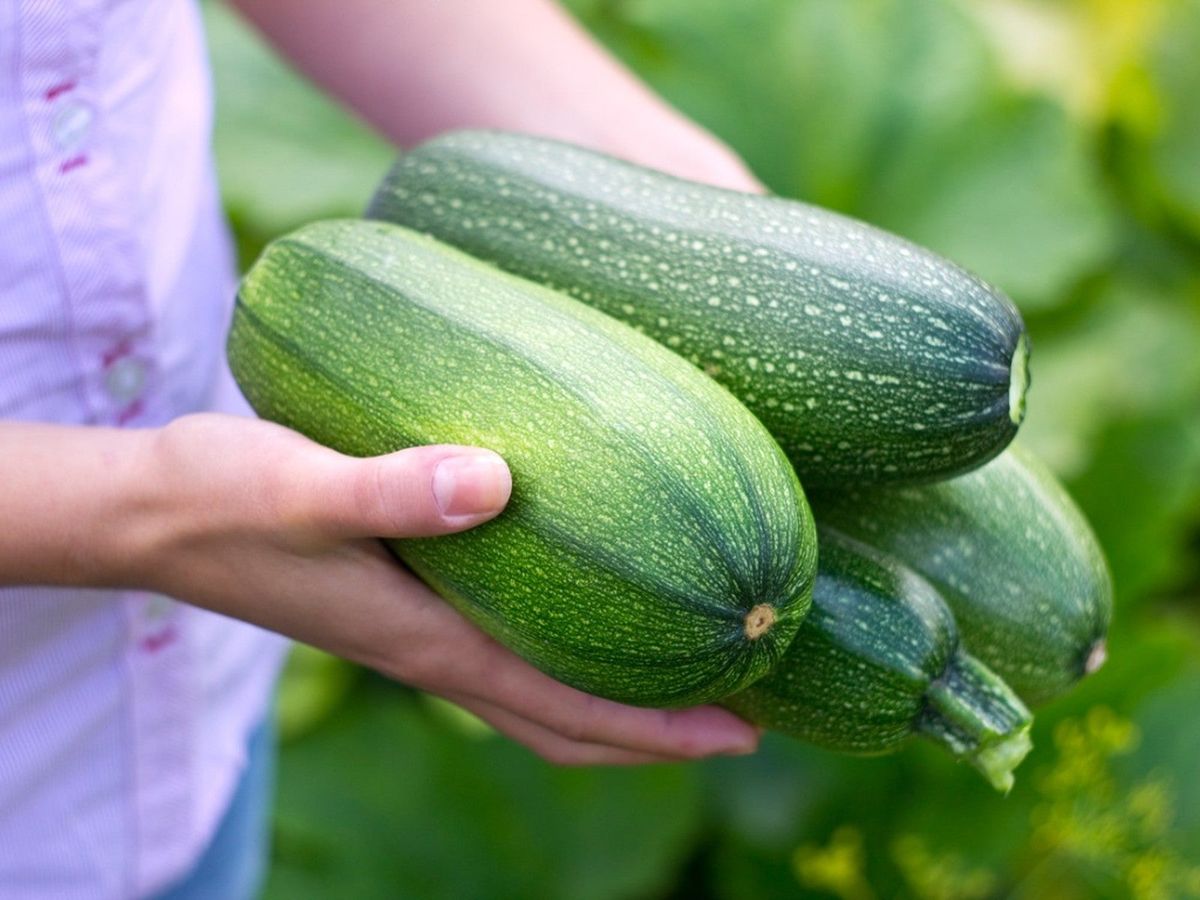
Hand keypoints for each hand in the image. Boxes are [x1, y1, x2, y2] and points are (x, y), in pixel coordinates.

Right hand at [127, 414, 758, 764]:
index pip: (563, 709)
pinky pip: (506, 649)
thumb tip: (494, 481)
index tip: (743, 729)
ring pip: (538, 693)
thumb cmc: (219, 501)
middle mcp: (431, 652)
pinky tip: (588, 606)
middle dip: (656, 732)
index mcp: (425, 643)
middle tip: (746, 720)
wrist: (153, 515)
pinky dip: (563, 652)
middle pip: (564, 722)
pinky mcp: (405, 600)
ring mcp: (418, 632)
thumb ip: (388, 487)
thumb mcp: (297, 488)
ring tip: (688, 677)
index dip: (657, 729)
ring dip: (616, 699)